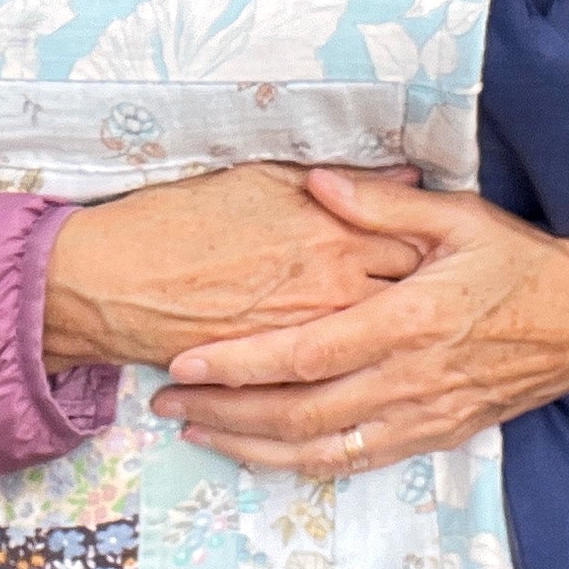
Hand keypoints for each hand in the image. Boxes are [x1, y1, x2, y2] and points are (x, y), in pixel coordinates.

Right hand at [41, 164, 423, 374]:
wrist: (113, 280)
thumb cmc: (181, 220)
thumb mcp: (263, 179)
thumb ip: (339, 182)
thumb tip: (403, 172)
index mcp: (331, 236)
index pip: (412, 248)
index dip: (438, 255)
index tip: (455, 258)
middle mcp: (330, 293)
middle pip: (406, 310)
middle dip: (432, 317)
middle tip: (453, 313)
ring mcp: (309, 342)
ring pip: (378, 359)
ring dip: (399, 359)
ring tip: (417, 354)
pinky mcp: (284, 383)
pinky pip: (335, 396)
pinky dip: (356, 394)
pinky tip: (369, 388)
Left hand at [150, 169, 568, 474]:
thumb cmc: (519, 262)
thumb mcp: (459, 217)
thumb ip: (382, 205)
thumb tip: (316, 181)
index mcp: (412, 320)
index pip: (309, 353)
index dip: (242, 364)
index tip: (185, 364)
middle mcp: (413, 378)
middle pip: (302, 413)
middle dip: (227, 413)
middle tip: (167, 404)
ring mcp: (425, 415)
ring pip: (323, 450)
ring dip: (253, 448)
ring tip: (198, 434)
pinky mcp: (437, 436)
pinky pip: (358, 463)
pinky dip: (303, 465)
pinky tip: (263, 454)